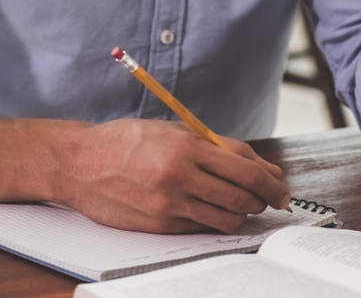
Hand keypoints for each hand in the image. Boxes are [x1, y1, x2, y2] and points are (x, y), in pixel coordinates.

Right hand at [59, 119, 289, 233]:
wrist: (79, 163)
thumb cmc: (127, 141)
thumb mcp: (174, 130)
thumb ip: (218, 146)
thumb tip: (262, 167)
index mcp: (186, 146)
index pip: (245, 169)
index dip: (271, 182)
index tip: (281, 188)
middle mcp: (179, 176)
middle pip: (241, 196)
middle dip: (262, 201)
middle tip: (268, 200)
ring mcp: (167, 204)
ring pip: (225, 218)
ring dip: (240, 214)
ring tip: (239, 205)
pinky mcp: (157, 225)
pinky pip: (199, 229)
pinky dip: (212, 221)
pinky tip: (209, 211)